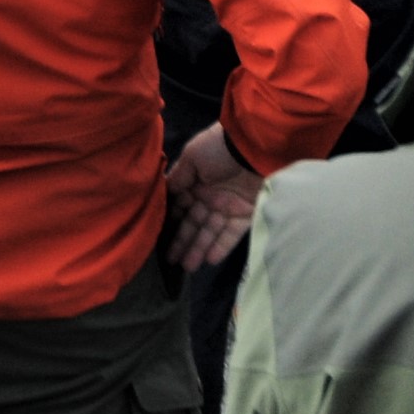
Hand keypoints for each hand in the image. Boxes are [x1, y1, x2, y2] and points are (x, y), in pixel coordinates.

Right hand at [161, 124, 261, 269]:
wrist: (254, 146)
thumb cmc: (218, 148)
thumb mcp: (192, 156)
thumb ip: (179, 177)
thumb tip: (167, 192)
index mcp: (195, 181)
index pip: (181, 207)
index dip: (172, 222)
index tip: (160, 238)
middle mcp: (210, 196)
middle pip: (194, 223)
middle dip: (183, 241)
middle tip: (171, 261)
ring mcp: (227, 207)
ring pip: (210, 232)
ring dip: (199, 249)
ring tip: (187, 267)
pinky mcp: (245, 214)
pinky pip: (231, 234)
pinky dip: (221, 247)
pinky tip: (209, 261)